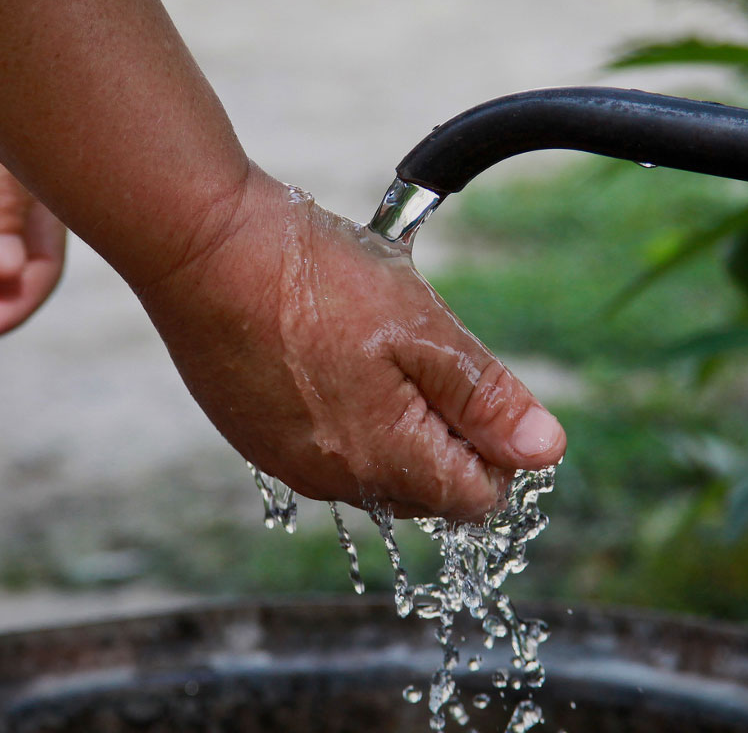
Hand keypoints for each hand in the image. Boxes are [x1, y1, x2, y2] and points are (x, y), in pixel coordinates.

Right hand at [137, 171, 565, 519]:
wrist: (203, 247)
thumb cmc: (315, 280)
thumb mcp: (424, 329)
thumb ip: (486, 398)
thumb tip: (545, 452)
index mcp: (385, 461)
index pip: (476, 499)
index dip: (498, 448)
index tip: (481, 388)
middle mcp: (333, 480)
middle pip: (426, 489)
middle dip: (447, 434)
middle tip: (430, 354)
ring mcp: (287, 461)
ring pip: (374, 466)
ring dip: (395, 419)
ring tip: (375, 341)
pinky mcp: (254, 435)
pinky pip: (323, 445)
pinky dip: (343, 410)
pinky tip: (329, 348)